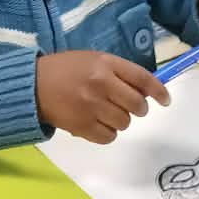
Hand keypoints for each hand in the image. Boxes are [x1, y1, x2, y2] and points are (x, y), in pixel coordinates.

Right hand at [36, 50, 168, 145]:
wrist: (32, 86)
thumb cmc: (66, 70)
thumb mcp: (93, 60)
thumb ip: (118, 72)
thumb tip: (146, 92)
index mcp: (105, 64)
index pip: (142, 78)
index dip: (158, 91)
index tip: (165, 100)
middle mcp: (101, 84)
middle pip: (137, 105)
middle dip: (137, 108)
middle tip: (128, 107)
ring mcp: (91, 107)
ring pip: (124, 123)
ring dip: (120, 121)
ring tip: (105, 113)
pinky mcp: (82, 126)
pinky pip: (109, 137)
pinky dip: (107, 133)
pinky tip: (96, 124)